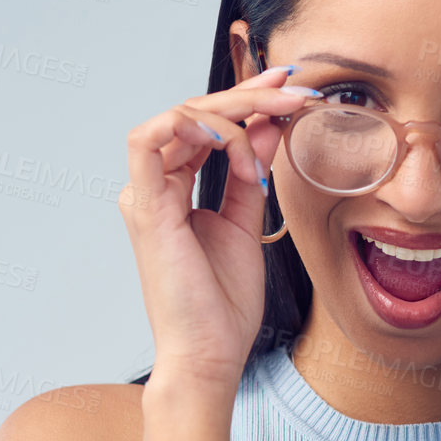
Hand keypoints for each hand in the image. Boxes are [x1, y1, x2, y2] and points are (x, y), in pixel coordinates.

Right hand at [120, 65, 319, 395]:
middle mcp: (153, 187)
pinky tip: (231, 135)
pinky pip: (148, 142)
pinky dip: (191, 127)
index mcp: (172, 189)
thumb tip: (270, 126)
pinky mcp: (145, 210)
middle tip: (295, 89)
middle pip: (194, 113)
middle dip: (250, 95)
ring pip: (177, 118)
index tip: (290, 85)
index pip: (205, 125)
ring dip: (232, 109)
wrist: (210, 354)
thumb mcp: (247, 224)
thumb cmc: (222, 305)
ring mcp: (145, 196)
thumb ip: (250, 174)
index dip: (246, 97)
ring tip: (276, 116)